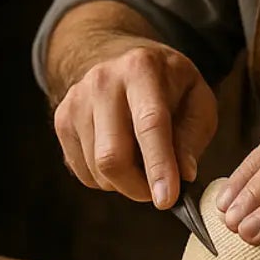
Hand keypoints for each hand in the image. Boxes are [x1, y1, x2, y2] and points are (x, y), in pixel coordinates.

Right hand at [52, 41, 217, 208]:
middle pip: (112, 156)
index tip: (167, 200)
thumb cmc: (168, 84)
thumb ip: (193, 136)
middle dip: (138, 187)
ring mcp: (77, 101)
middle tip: (159, 191)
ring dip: (124, 183)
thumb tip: (183, 174)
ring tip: (142, 164)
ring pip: (97, 169)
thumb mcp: (197, 99)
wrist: (121, 59)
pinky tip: (121, 157)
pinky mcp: (62, 120)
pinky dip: (106, 179)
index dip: (159, 166)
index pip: (149, 125)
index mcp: (142, 69)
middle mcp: (103, 81)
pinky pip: (82, 171)